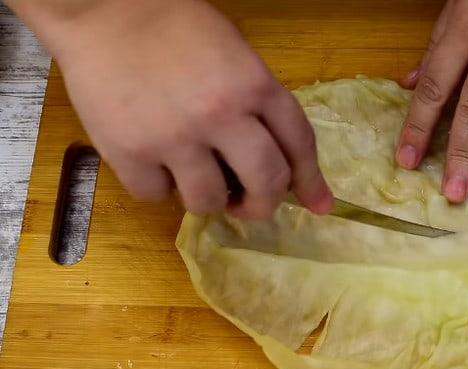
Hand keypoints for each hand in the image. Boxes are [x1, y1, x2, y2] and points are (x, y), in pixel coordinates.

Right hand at [13, 0, 332, 218]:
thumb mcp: (235, 54)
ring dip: (207, 199)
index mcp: (255, 85)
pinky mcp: (129, 152)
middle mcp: (222, 114)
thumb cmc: (175, 27)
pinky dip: (158, 186)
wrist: (104, 9)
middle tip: (248, 204)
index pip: (299, 144)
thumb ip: (258, 104)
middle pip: (266, 184)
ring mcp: (174, 136)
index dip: (311, 181)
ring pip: (209, 202)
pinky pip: (156, 196)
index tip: (319, 205)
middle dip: (262, 204)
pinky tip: (153, 160)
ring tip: (193, 174)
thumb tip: (276, 156)